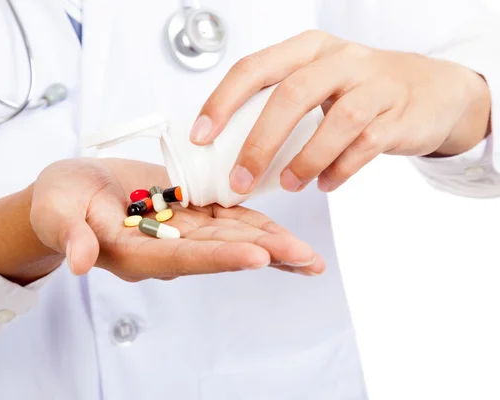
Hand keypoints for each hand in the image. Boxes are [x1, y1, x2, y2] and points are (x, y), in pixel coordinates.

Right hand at [29, 158, 321, 280]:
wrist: (69, 191)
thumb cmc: (57, 202)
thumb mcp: (56, 212)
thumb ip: (69, 235)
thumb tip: (77, 262)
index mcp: (134, 252)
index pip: (182, 257)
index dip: (220, 257)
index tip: (257, 257)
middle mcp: (163, 247)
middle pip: (219, 251)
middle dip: (264, 253)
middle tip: (306, 259)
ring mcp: (178, 231)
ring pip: (229, 237)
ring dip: (270, 243)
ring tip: (307, 254)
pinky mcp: (185, 213)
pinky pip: (224, 218)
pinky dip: (253, 222)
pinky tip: (281, 229)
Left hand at [191, 30, 490, 193]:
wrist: (429, 90)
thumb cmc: (357, 89)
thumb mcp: (316, 80)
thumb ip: (278, 103)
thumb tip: (225, 147)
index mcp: (308, 49)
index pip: (255, 68)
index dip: (222, 102)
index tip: (201, 137)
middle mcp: (340, 60)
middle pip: (290, 96)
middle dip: (259, 144)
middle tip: (240, 180)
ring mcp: (373, 85)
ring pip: (334, 123)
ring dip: (304, 161)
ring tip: (288, 186)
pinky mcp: (398, 115)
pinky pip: (365, 147)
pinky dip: (339, 171)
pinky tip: (324, 184)